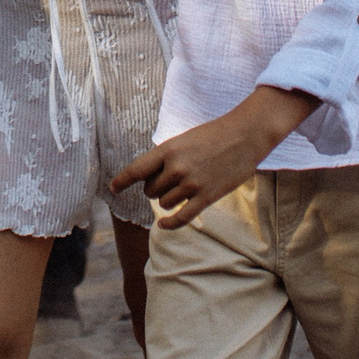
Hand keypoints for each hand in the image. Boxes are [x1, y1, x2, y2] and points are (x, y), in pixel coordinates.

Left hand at [110, 85, 319, 228]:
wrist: (245, 135)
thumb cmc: (214, 135)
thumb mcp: (184, 140)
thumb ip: (167, 157)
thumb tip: (151, 177)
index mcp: (168, 150)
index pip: (136, 169)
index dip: (121, 180)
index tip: (113, 188)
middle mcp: (176, 167)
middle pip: (150, 190)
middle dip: (154, 189)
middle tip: (169, 182)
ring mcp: (191, 184)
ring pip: (164, 203)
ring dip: (168, 200)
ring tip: (182, 189)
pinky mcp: (207, 197)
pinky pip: (181, 217)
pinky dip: (170, 223)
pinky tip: (164, 223)